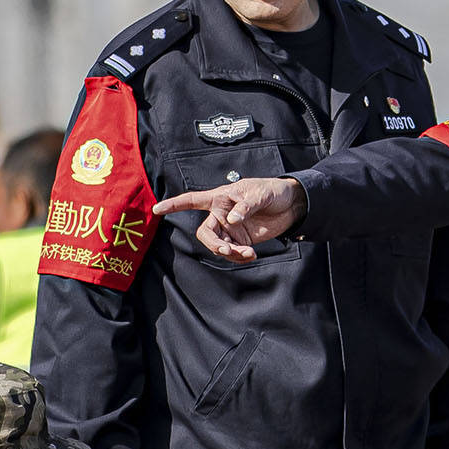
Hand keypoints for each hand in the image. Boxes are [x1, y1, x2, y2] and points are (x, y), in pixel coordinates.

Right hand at [152, 177, 306, 261]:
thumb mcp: (261, 194)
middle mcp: (221, 215)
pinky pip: (233, 253)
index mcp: (220, 198)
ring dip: (230, 253)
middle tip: (227, 250)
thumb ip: (246, 206)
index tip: (157, 209)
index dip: (174, 205)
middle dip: (213, 244)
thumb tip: (232, 220)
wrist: (291, 205)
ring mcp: (230, 230)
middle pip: (205, 233)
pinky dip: (240, 257)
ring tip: (247, 253)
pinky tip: (251, 255)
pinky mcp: (241, 241)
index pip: (193, 200)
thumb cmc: (272, 191)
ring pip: (218, 246)